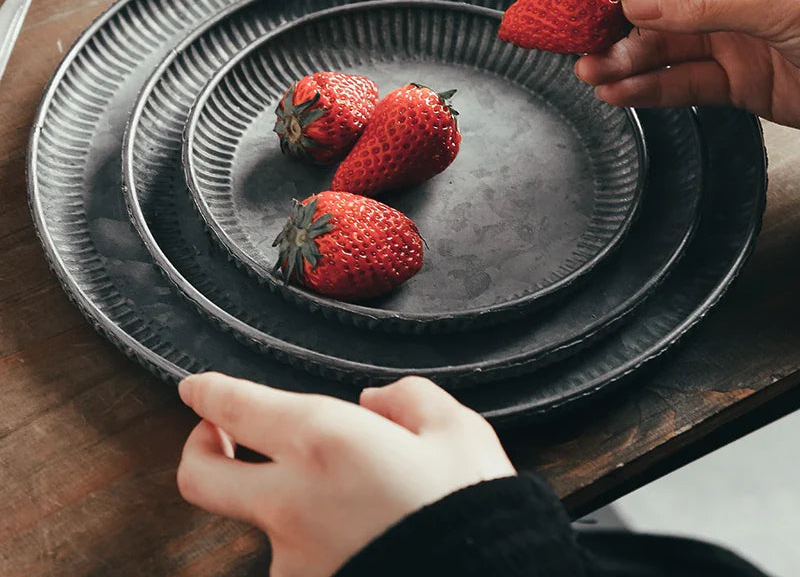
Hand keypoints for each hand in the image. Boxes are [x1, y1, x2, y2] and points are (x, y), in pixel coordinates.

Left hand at [176, 373, 514, 576]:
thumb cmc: (472, 510)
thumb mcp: (455, 430)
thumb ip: (408, 400)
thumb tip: (378, 403)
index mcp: (324, 442)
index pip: (235, 406)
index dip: (207, 391)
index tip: (196, 386)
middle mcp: (292, 503)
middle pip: (199, 477)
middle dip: (198, 447)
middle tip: (216, 433)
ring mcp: (295, 559)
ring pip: (256, 522)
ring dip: (276, 498)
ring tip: (338, 492)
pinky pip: (298, 556)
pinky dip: (312, 536)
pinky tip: (356, 527)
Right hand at [568, 0, 799, 126]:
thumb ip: (703, 0)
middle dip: (609, 14)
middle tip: (574, 33)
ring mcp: (729, 34)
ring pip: (658, 44)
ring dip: (621, 57)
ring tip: (591, 71)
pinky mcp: (733, 78)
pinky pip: (677, 81)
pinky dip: (645, 89)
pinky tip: (619, 91)